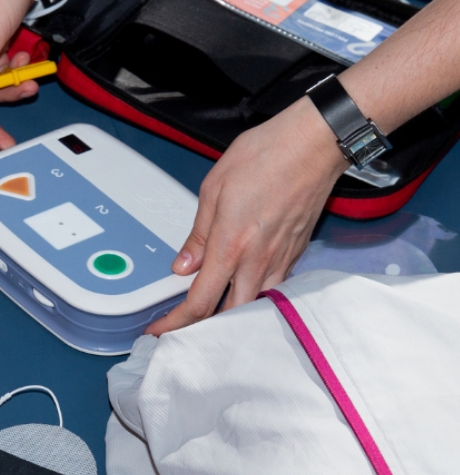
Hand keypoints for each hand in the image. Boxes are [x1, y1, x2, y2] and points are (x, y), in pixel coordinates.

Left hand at [146, 98, 346, 335]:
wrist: (315, 144)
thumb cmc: (266, 156)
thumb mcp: (214, 189)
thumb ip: (198, 234)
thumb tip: (183, 266)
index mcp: (231, 246)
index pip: (200, 302)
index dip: (176, 323)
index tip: (159, 330)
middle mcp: (259, 260)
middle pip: (231, 315)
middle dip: (204, 329)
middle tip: (183, 330)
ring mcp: (282, 258)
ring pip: (256, 305)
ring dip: (233, 316)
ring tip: (211, 316)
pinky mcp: (297, 252)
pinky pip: (275, 288)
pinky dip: (256, 298)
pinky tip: (244, 291)